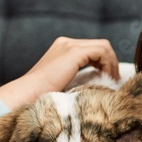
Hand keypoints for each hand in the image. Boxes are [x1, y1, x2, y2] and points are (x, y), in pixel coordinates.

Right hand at [0, 37, 120, 109]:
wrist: (26, 96)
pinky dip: (109, 65)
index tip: (109, 81)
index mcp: (62, 49)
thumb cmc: (41, 98)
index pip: (91, 50)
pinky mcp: (73, 52)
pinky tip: (108, 79)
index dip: (104, 63)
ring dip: (112, 64)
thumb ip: (76, 80)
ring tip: (113, 81)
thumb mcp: (62, 85)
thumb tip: (96, 87)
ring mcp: (69, 45)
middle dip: (110, 63)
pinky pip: (102, 52)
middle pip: (99, 46)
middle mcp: (66, 43)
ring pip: (103, 47)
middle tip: (115, 81)